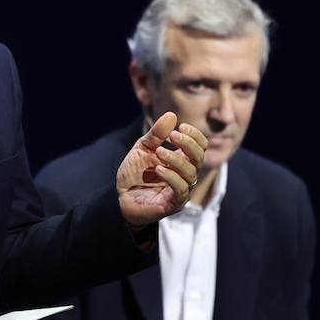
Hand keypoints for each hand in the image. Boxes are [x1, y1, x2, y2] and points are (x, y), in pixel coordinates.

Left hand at [116, 111, 207, 226]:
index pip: (200, 146)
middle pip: (199, 158)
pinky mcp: (173, 204)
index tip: (181, 126)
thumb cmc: (135, 172)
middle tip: (173, 135)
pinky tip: (159, 169)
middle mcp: (185, 175)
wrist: (120, 196)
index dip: (195, 135)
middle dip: (188, 144)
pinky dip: (172, 177)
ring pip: (191, 173)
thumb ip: (156, 134)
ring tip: (159, 151)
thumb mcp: (143, 148)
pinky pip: (181, 190)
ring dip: (176, 159)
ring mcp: (181, 190)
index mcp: (181, 159)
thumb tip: (171, 115)